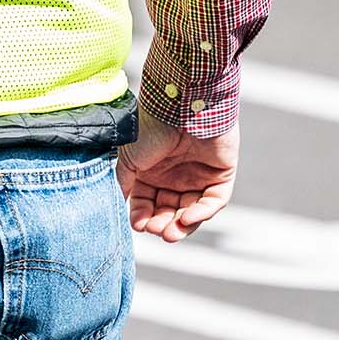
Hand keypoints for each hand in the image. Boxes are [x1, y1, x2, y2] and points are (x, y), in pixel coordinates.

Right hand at [117, 122, 237, 242]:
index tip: (138, 224)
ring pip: (191, 209)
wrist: (180, 106)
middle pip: (169, 209)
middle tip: (156, 230)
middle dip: (162, 223)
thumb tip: (117, 205)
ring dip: (181, 225)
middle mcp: (175, 175)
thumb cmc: (150, 128)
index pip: (147, 202)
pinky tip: (186, 218)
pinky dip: (201, 213)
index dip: (142, 216)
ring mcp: (199, 176)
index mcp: (152, 172)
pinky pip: (213, 201)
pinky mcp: (221, 175)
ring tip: (170, 234)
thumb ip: (123, 184)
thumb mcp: (128, 159)